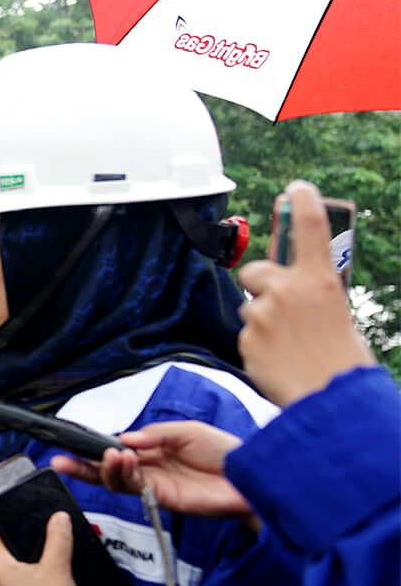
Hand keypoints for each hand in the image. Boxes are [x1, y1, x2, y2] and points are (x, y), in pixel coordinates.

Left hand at [0, 512, 111, 585]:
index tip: (24, 525)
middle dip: (18, 552)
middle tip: (40, 546)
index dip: (10, 529)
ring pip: (7, 581)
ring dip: (21, 574)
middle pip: (1, 560)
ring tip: (45, 569)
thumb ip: (58, 538)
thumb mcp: (59, 566)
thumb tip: (58, 517)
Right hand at [50, 422, 255, 527]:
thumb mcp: (188, 431)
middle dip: (81, 466)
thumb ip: (155, 434)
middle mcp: (150, 470)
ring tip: (108, 455)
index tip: (72, 444)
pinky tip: (123, 460)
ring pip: (117, 482)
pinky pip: (135, 489)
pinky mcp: (163, 500)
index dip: (94, 449)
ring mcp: (155, 486)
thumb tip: (125, 439)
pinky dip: (125, 475)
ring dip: (106, 468)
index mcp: (153, 451)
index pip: (116, 450)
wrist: (253, 476)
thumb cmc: (225, 452)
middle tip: (60, 460)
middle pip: (107, 470)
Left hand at [237, 181, 375, 405]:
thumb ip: (309, 292)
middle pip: (255, 270)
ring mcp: (262, 312)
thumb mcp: (335, 312)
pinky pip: (246, 333)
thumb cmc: (340, 358)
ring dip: (261, 320)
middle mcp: (288, 290)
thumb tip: (287, 286)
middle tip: (280, 309)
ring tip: (288, 345)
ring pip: (249, 306)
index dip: (303, 203)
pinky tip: (278, 359)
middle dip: (261, 284)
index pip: (310, 229)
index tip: (296, 188)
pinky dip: (258, 345)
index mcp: (321, 280)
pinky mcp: (246, 337)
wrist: (330, 397)